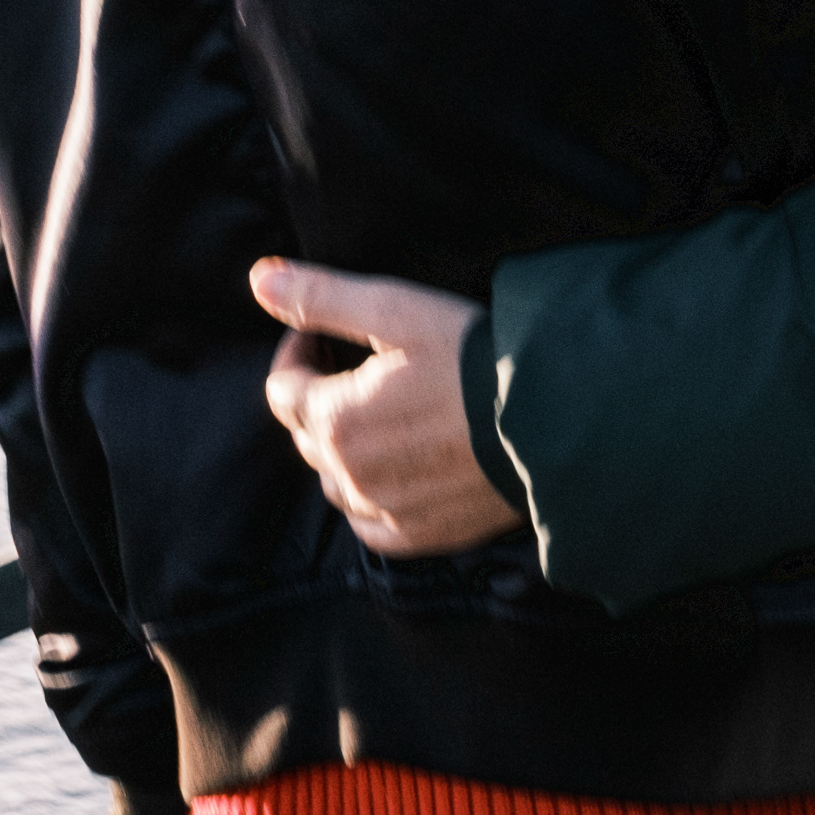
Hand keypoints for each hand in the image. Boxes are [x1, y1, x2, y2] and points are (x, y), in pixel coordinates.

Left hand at [250, 259, 521, 557]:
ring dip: (344, 450)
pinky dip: (372, 498)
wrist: (554, 418)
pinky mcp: (420, 536)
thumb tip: (261, 278)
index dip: (296, 355)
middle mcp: (348, 473)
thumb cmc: (474, 358)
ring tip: (382, 417)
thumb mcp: (396, 310)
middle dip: (320, 400)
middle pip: (307, 436)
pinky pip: (370, 525)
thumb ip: (322, 297)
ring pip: (336, 482)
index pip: (281, 390)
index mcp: (333, 417)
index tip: (321, 337)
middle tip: (358, 369)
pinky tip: (396, 472)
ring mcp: (383, 510)